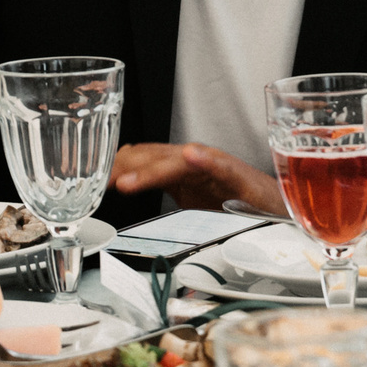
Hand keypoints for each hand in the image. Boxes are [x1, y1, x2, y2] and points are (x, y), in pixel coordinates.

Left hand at [110, 142, 282, 213]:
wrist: (276, 210)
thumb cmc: (236, 202)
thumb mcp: (188, 198)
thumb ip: (161, 186)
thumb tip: (124, 182)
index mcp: (182, 167)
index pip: (143, 158)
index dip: (118, 165)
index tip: (90, 178)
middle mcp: (196, 162)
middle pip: (155, 158)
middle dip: (126, 168)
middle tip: (100, 182)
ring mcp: (217, 168)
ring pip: (180, 163)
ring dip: (153, 170)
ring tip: (128, 181)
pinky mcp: (239, 178)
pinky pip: (222, 167)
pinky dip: (206, 160)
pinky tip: (192, 156)